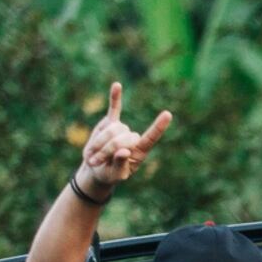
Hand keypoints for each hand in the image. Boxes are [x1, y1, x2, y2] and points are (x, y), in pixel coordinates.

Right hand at [75, 81, 171, 199]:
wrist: (96, 168)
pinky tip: (117, 85)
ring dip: (99, 142)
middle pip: (122, 136)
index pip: (150, 138)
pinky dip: (115, 98)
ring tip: (94, 155)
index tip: (168, 114)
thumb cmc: (109, 174)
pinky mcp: (109, 123)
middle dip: (107, 149)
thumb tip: (124, 151)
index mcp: (139, 152)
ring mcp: (121, 129)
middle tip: (97, 161)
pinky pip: (113, 109)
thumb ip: (120, 165)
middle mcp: (133, 138)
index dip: (158, 127)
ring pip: (112, 129)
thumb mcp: (115, 175)